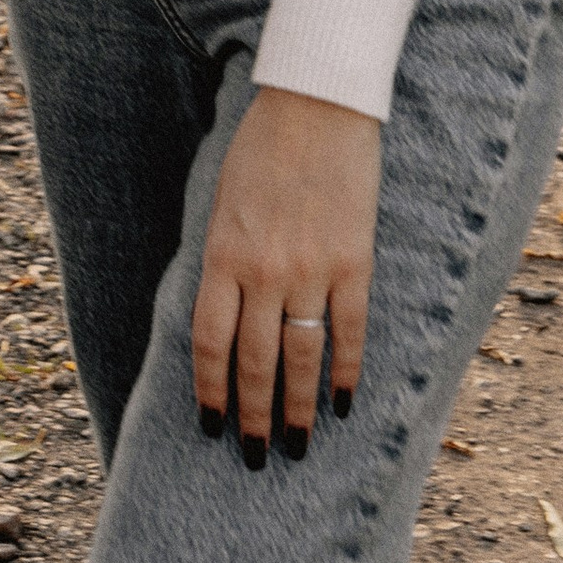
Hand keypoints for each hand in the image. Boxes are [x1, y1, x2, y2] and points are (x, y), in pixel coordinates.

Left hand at [191, 84, 380, 463]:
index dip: (210, 390)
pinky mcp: (353, 264)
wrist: (315, 106)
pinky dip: (345, 374)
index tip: (211, 425)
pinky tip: (341, 404)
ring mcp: (311, 271)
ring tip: (296, 446)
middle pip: (255, 363)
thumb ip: (223, 261)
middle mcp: (263, 271)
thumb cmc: (260, 150)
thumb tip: (223, 322)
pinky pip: (349, 333)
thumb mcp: (222, 204)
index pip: (209, 342)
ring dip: (298, 409)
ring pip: (302, 359)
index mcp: (222, 254)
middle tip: (256, 456)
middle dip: (253, 416)